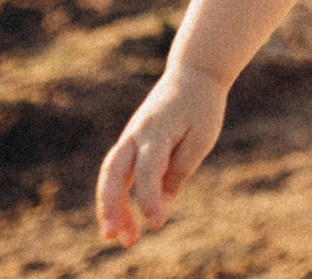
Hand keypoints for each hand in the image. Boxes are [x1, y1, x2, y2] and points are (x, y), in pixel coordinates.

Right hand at [94, 65, 227, 246]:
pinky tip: (127, 218)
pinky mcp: (130, 141)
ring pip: (110, 175)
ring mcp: (130, 137)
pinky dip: (117, 194)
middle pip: (114, 173)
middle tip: (112, 238)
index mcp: (158, 130)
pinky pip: (117, 171)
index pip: (149, 170)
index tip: (156, 224)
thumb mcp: (201, 137)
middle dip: (111, 207)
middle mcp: (137, 134)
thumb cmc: (202, 106)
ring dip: (111, 206)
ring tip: (120, 237)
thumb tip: (160, 203)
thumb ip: (180, 169)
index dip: (149, 198)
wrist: (193, 73)